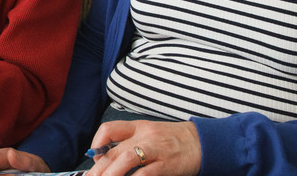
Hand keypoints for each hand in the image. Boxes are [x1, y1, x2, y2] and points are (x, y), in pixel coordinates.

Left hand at [85, 120, 200, 175]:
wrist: (203, 142)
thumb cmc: (174, 140)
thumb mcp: (150, 134)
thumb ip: (130, 142)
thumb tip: (106, 156)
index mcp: (138, 127)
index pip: (109, 129)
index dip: (96, 144)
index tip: (93, 158)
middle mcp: (144, 136)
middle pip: (113, 151)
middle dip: (97, 169)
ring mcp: (155, 149)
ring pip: (125, 160)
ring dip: (110, 174)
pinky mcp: (167, 164)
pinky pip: (145, 173)